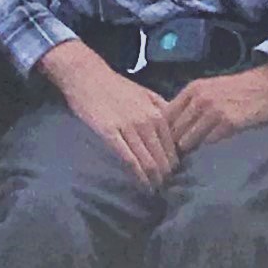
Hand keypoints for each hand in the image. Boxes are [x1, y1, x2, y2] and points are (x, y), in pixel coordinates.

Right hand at [39, 41, 177, 187]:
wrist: (88, 76)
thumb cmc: (118, 87)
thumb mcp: (147, 94)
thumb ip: (164, 111)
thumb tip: (178, 133)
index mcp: (158, 112)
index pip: (173, 147)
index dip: (175, 166)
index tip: (175, 178)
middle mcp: (147, 120)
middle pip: (162, 158)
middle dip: (166, 177)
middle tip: (165, 189)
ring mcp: (128, 127)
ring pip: (148, 161)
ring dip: (154, 180)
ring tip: (155, 191)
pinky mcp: (109, 133)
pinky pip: (128, 160)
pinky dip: (138, 176)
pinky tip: (141, 185)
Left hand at [164, 61, 267, 154]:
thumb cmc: (238, 90)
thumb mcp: (209, 89)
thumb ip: (191, 104)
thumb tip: (171, 129)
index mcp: (192, 89)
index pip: (166, 117)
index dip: (164, 134)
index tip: (166, 148)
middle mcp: (200, 99)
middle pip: (174, 131)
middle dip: (174, 147)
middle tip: (175, 161)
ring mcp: (214, 111)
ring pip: (188, 140)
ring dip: (189, 152)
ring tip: (190, 162)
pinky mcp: (229, 123)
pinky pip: (209, 143)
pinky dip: (207, 150)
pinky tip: (209, 155)